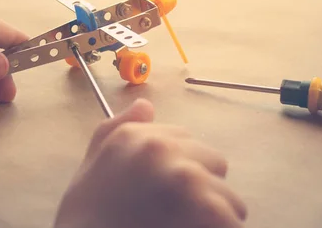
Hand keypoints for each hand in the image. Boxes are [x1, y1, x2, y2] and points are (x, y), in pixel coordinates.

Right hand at [54, 99, 246, 227]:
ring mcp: (186, 177)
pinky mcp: (208, 209)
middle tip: (176, 213)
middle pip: (211, 162)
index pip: (183, 140)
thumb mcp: (92, 166)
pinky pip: (232, 220)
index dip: (177, 169)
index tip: (163, 191)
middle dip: (201, 187)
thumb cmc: (88, 216)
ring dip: (214, 216)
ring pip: (228, 196)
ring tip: (183, 226)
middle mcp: (160, 149)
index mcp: (133, 136)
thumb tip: (145, 105)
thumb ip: (116, 130)